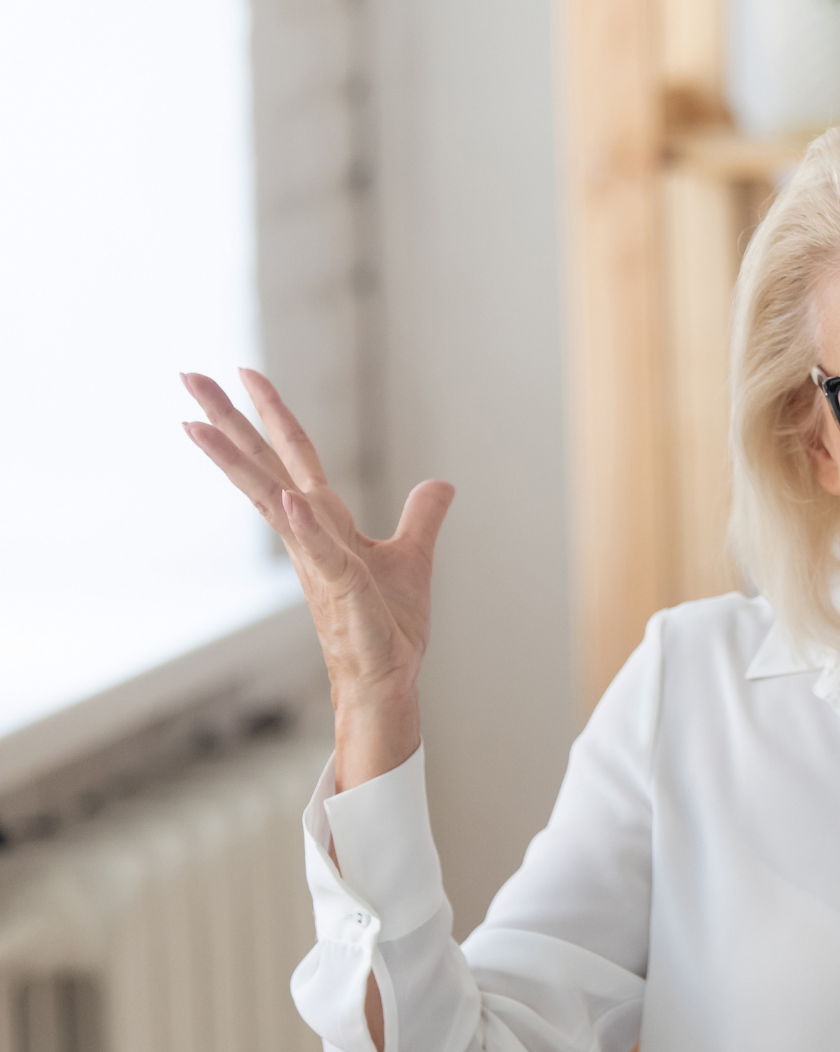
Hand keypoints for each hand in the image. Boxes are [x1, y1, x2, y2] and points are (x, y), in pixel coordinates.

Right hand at [180, 368, 453, 784]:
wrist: (387, 679)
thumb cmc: (387, 625)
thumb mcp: (411, 557)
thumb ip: (421, 517)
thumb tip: (440, 483)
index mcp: (323, 521)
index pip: (291, 456)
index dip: (268, 414)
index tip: (241, 372)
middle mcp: (309, 535)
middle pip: (263, 466)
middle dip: (228, 420)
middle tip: (186, 374)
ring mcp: (318, 562)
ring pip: (272, 501)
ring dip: (238, 463)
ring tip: (199, 424)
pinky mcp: (344, 592)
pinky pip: (323, 553)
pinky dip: (307, 526)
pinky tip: (290, 498)